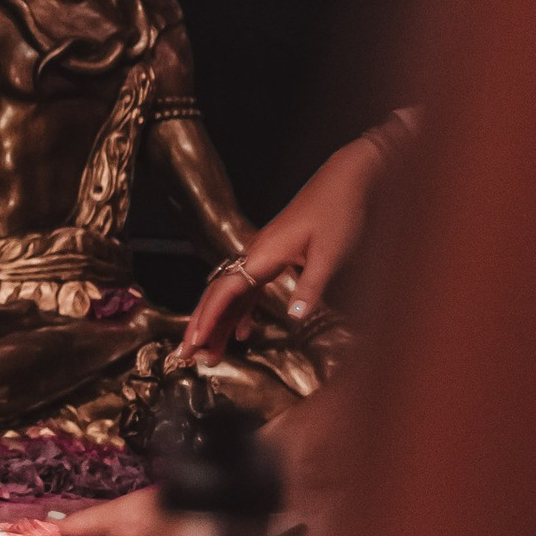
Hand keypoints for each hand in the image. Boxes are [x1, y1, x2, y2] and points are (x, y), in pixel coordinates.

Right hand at [180, 131, 385, 355]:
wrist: (347, 179)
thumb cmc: (339, 212)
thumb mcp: (330, 253)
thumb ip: (310, 287)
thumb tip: (293, 318)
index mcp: (263, 252)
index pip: (225, 290)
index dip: (208, 317)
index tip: (194, 341)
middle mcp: (256, 253)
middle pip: (219, 293)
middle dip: (202, 325)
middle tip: (188, 356)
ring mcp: (264, 254)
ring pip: (232, 293)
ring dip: (220, 322)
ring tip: (210, 352)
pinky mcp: (275, 255)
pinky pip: (249, 288)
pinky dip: (242, 311)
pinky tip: (243, 331)